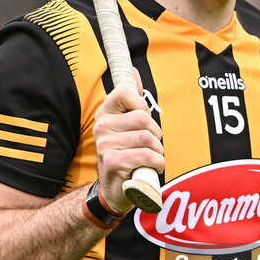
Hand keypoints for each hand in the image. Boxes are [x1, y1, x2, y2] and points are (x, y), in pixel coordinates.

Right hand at [93, 78, 163, 214]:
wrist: (114, 189)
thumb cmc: (125, 152)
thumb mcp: (125, 125)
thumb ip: (130, 99)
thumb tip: (133, 70)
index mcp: (105, 113)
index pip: (126, 92)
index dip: (142, 105)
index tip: (143, 119)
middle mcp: (101, 126)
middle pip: (143, 118)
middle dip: (156, 134)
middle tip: (151, 145)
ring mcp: (105, 144)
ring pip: (147, 138)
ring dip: (158, 151)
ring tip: (151, 157)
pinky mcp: (112, 162)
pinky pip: (147, 156)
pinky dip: (157, 163)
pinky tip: (152, 167)